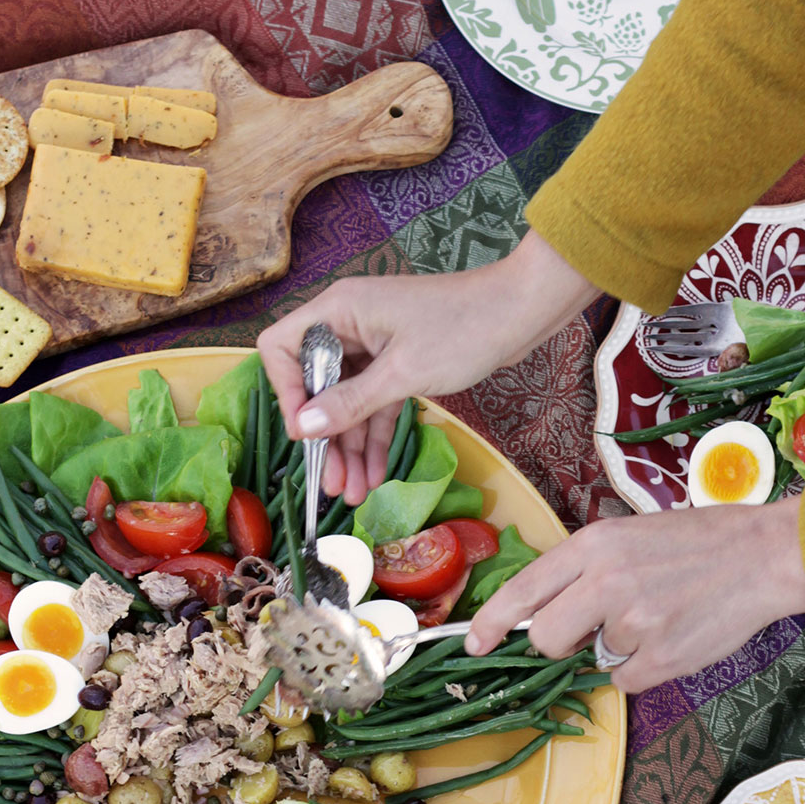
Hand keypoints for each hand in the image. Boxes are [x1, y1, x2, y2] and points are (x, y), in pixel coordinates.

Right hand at [256, 232, 593, 505]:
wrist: (521, 312)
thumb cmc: (463, 329)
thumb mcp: (402, 373)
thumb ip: (350, 402)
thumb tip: (303, 428)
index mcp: (338, 310)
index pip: (282, 348)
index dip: (287, 392)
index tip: (304, 434)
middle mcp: (349, 324)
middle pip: (316, 384)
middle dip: (325, 436)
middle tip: (330, 483)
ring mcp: (374, 343)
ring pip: (348, 401)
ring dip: (350, 446)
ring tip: (353, 493)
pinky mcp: (398, 361)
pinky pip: (375, 402)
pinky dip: (375, 435)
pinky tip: (375, 474)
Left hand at [465, 496, 804, 692]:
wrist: (763, 556)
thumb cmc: (699, 542)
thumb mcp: (631, 535)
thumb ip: (587, 569)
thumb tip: (550, 614)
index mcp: (594, 545)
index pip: (524, 590)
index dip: (492, 622)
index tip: (476, 643)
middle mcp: (606, 582)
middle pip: (547, 639)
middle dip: (561, 645)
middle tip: (592, 631)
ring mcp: (634, 623)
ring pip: (595, 661)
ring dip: (619, 649)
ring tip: (659, 616)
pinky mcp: (661, 658)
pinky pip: (628, 680)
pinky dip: (646, 667)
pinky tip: (675, 635)